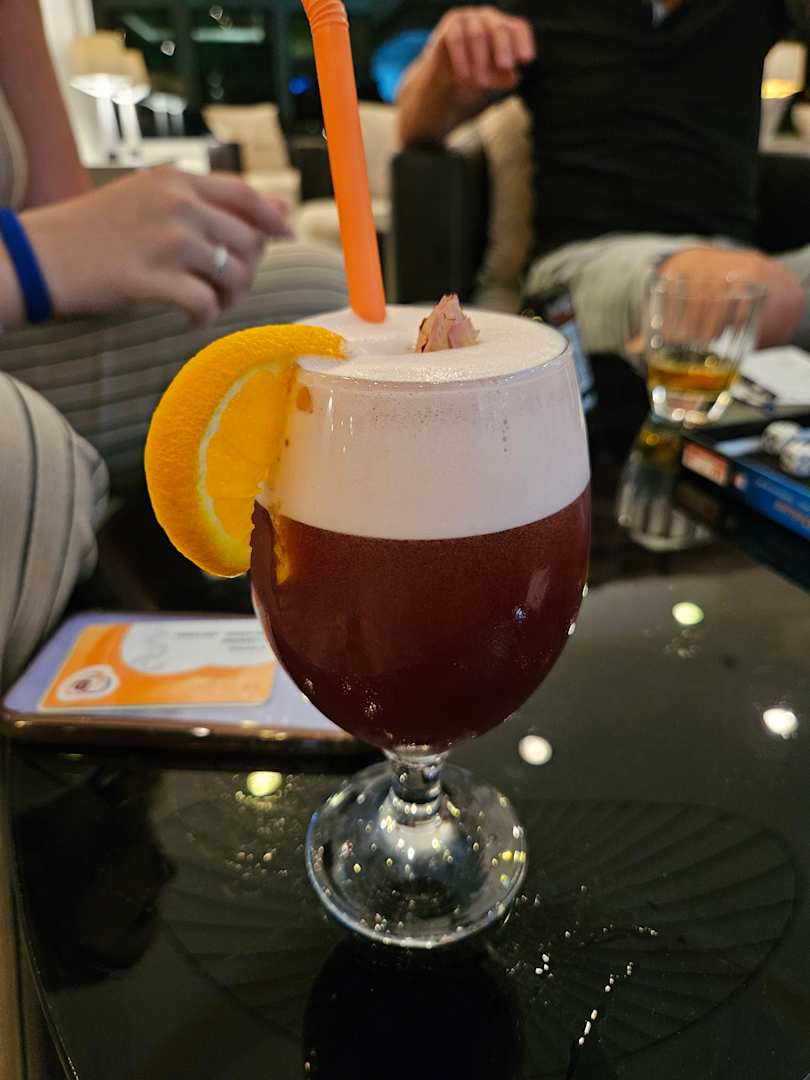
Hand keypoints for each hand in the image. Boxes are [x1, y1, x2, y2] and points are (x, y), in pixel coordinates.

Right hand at [21, 166, 290, 324]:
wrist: (42, 255)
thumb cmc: (98, 230)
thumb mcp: (152, 197)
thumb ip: (212, 201)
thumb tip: (281, 209)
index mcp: (176, 180)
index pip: (246, 195)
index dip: (273, 219)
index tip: (286, 236)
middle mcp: (176, 205)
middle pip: (249, 242)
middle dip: (248, 272)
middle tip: (226, 289)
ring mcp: (164, 241)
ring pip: (234, 276)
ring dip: (229, 299)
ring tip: (208, 303)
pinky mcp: (149, 279)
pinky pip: (204, 304)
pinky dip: (204, 317)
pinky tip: (188, 317)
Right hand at [426, 6, 534, 92]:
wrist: (446, 79)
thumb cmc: (476, 75)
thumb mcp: (493, 79)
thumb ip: (503, 77)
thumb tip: (513, 78)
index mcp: (505, 28)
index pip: (518, 28)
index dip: (523, 42)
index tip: (526, 60)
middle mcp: (488, 18)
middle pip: (500, 29)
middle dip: (504, 48)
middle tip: (506, 66)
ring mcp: (469, 18)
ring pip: (478, 35)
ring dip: (481, 61)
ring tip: (482, 83)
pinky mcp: (451, 26)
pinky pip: (457, 39)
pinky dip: (462, 58)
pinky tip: (465, 76)